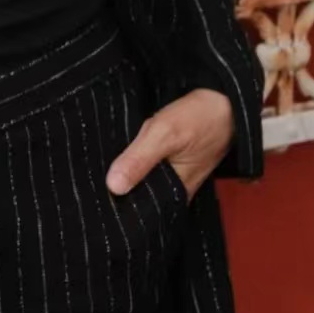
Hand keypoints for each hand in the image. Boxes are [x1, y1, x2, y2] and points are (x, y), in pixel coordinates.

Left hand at [105, 88, 234, 201]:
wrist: (224, 100)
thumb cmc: (198, 118)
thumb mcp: (165, 134)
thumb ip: (139, 159)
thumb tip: (113, 187)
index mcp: (174, 194)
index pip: (139, 211)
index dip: (117, 206)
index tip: (94, 199)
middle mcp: (174, 191)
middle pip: (138, 196)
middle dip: (116, 188)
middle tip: (89, 180)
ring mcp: (172, 176)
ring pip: (141, 181)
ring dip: (124, 173)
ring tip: (95, 169)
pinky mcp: (170, 162)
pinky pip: (147, 168)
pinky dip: (134, 162)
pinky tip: (117, 154)